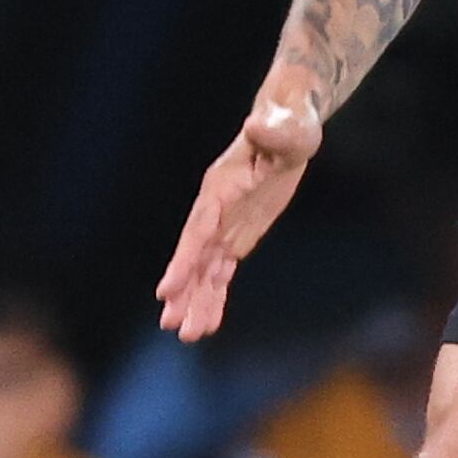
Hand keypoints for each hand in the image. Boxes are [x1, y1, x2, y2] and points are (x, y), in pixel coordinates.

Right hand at [154, 70, 325, 341]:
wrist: (288, 123)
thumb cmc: (290, 123)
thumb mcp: (289, 127)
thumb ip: (275, 130)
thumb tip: (261, 125)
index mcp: (220, 188)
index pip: (197, 231)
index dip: (183, 261)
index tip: (166, 290)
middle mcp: (215, 210)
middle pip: (195, 257)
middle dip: (185, 291)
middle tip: (173, 326)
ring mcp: (224, 225)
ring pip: (206, 270)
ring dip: (196, 301)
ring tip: (186, 334)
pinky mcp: (237, 235)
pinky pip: (222, 271)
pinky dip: (215, 295)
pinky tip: (208, 322)